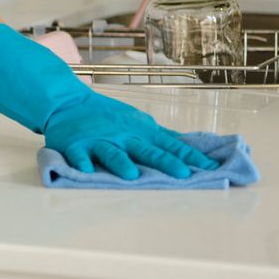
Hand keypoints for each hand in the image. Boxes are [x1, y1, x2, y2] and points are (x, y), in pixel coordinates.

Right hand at [0, 21, 217, 179]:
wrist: (68, 103)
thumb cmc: (108, 117)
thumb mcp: (139, 123)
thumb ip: (162, 138)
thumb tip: (193, 150)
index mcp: (141, 132)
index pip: (171, 145)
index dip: (190, 156)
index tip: (210, 167)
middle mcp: (123, 136)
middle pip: (147, 150)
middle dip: (166, 162)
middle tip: (183, 174)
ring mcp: (98, 140)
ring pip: (112, 152)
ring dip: (121, 163)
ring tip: (131, 176)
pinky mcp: (75, 145)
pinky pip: (78, 156)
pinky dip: (81, 163)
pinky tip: (85, 172)